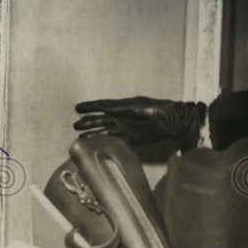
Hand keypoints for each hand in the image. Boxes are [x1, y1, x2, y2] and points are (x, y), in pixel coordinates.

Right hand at [74, 97, 206, 151]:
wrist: (172, 121)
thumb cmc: (156, 109)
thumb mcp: (137, 106)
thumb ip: (120, 108)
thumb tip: (104, 107)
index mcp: (123, 106)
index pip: (103, 105)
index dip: (90, 106)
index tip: (77, 108)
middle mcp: (122, 116)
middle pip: (101, 119)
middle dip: (89, 121)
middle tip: (75, 125)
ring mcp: (126, 127)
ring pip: (105, 130)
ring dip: (93, 133)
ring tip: (80, 136)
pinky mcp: (131, 138)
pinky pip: (114, 139)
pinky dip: (103, 140)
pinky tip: (94, 142)